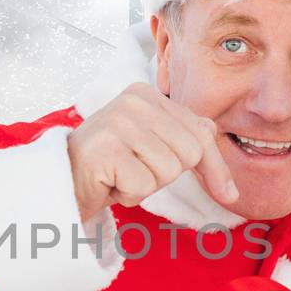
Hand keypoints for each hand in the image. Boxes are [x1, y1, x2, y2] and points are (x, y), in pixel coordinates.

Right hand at [67, 83, 237, 222]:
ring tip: (121, 176)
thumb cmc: (111, 167)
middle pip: (189, 152)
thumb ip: (184, 139)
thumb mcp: (151, 145)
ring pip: (167, 171)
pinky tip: (110, 183)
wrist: (62, 182)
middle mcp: (133, 101)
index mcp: (147, 94)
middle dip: (167, 174)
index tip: (228, 194)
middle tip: (136, 171)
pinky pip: (142, 185)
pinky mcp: (105, 149)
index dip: (215, 168)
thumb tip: (222, 160)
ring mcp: (117, 122)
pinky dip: (129, 195)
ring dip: (145, 185)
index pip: (200, 131)